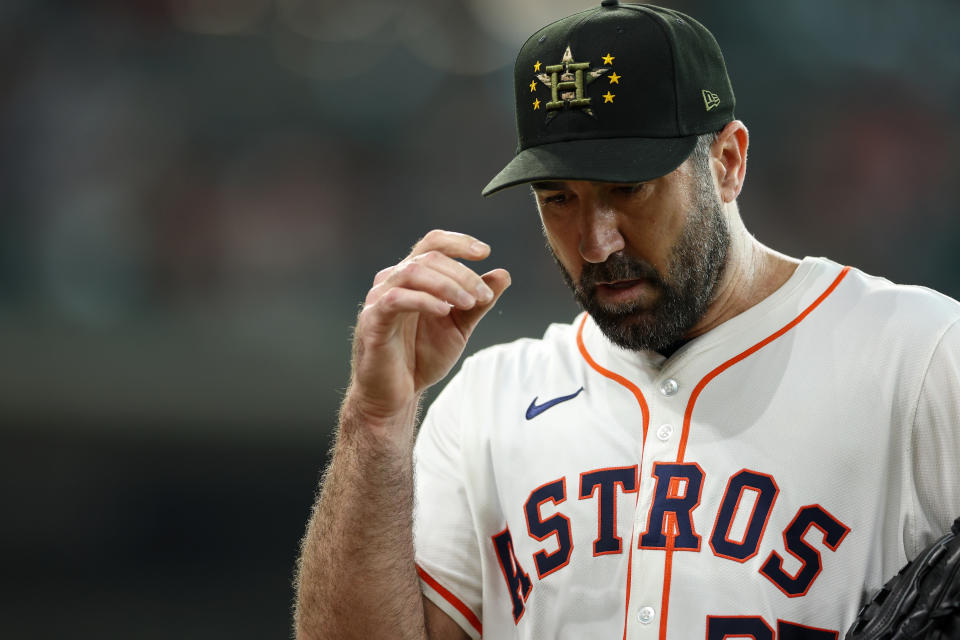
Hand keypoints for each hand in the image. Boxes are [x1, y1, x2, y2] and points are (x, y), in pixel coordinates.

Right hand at [347, 230, 510, 434]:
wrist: (397, 394)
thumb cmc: (422, 356)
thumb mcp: (459, 327)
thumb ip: (478, 302)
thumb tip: (503, 274)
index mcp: (413, 277)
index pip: (432, 243)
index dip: (458, 242)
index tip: (485, 252)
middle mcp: (393, 280)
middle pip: (429, 257)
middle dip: (463, 274)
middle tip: (484, 296)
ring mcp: (379, 298)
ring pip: (413, 272)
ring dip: (447, 284)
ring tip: (469, 303)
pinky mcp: (372, 320)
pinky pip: (397, 299)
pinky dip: (424, 300)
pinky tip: (444, 311)